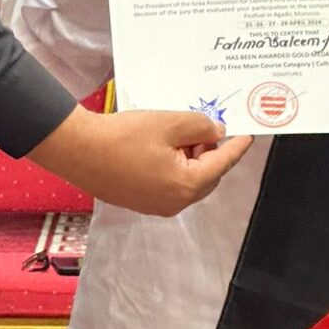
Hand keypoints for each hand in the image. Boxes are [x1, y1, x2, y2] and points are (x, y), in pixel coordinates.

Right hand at [28, 105, 252, 216]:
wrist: (79, 150)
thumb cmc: (125, 136)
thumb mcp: (171, 123)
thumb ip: (201, 128)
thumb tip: (216, 133)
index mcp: (187, 186)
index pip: (223, 164)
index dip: (237, 146)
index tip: (249, 134)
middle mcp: (175, 203)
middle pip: (207, 176)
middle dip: (211, 152)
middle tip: (207, 127)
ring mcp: (156, 206)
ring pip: (188, 180)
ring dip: (192, 158)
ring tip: (182, 132)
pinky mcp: (140, 201)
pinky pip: (169, 184)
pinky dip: (175, 166)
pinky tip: (164, 145)